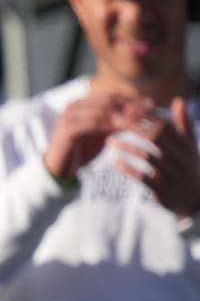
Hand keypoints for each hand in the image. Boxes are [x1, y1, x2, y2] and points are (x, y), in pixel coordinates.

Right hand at [43, 92, 145, 183]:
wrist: (57, 169)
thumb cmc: (80, 151)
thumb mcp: (100, 133)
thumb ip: (115, 122)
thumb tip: (140, 113)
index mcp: (81, 104)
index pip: (112, 96)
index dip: (133, 100)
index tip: (153, 106)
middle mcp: (74, 107)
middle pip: (110, 101)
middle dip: (133, 107)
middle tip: (153, 114)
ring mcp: (69, 117)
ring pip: (105, 112)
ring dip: (128, 118)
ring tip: (145, 125)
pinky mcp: (68, 130)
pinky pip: (96, 125)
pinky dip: (113, 127)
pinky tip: (128, 132)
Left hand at [105, 96, 199, 216]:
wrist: (196, 200)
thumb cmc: (188, 167)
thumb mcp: (189, 146)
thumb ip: (183, 124)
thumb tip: (179, 99)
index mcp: (186, 146)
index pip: (165, 125)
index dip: (146, 115)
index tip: (126, 108)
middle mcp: (181, 159)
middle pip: (156, 138)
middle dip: (134, 128)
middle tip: (113, 121)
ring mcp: (173, 175)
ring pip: (148, 157)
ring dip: (127, 147)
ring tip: (108, 141)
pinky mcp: (163, 191)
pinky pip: (143, 178)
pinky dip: (128, 169)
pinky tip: (114, 162)